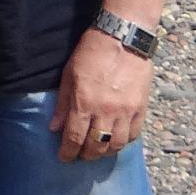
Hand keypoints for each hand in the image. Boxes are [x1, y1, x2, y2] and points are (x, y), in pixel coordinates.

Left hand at [49, 28, 152, 162]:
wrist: (123, 37)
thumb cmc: (91, 52)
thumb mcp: (69, 74)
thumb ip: (62, 103)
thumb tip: (54, 128)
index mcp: (84, 103)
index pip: (74, 138)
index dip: (68, 152)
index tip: (64, 157)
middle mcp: (105, 111)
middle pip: (95, 146)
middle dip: (86, 155)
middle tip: (80, 154)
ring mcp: (125, 111)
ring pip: (115, 145)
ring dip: (105, 152)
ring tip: (98, 149)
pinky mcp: (141, 107)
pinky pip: (133, 134)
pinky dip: (123, 141)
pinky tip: (116, 139)